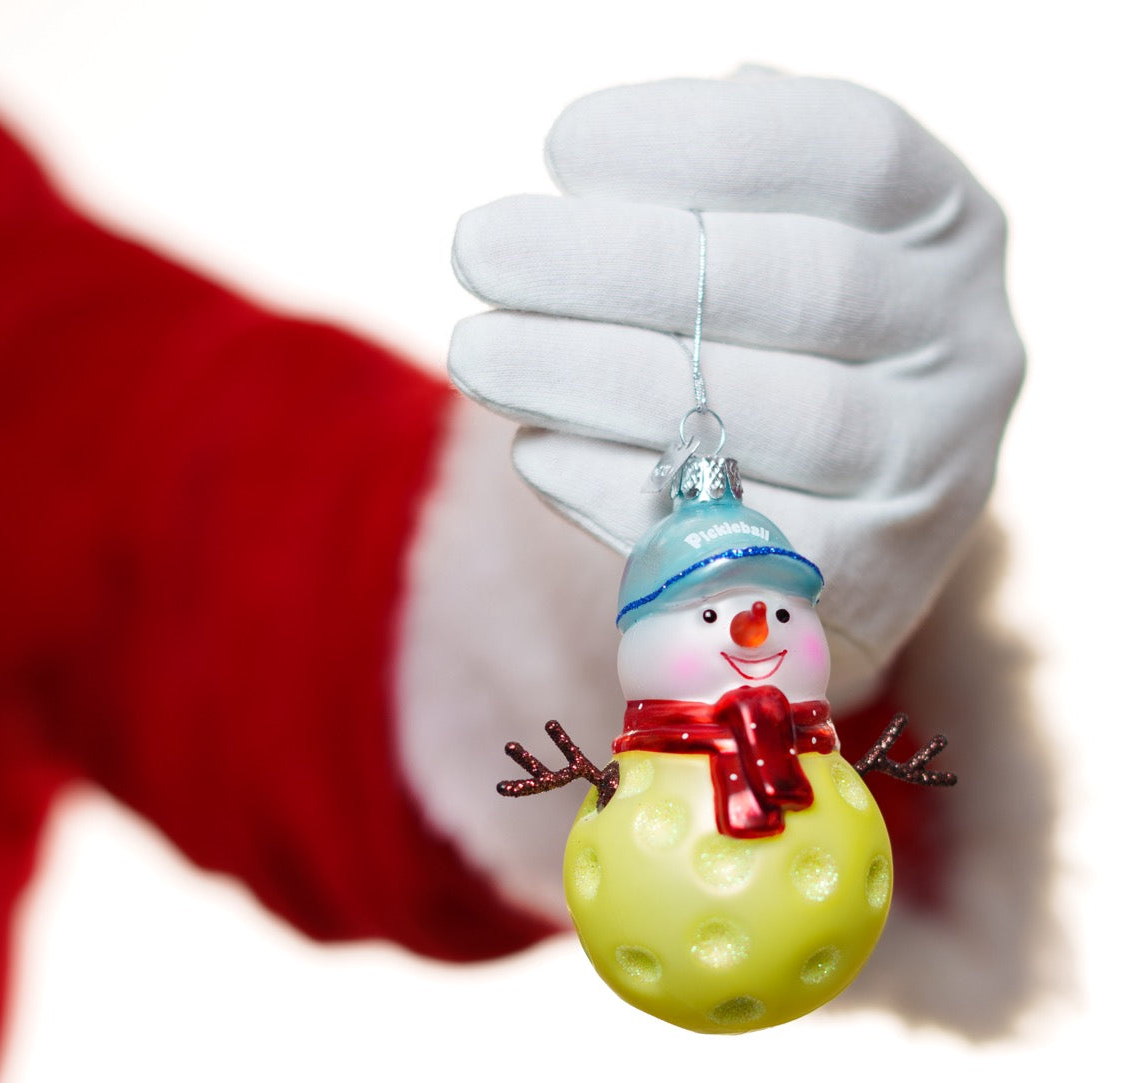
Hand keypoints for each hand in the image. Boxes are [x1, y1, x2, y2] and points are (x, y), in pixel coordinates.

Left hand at [448, 73, 1023, 706]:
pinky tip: (535, 448)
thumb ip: (719, 187)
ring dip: (594, 377)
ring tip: (476, 349)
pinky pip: (736, 538)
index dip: (698, 138)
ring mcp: (930, 474)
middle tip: (477, 248)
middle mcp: (965, 346)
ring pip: (763, 418)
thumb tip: (591, 159)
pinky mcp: (868, 585)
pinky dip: (618, 491)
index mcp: (948, 226)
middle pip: (796, 284)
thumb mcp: (779, 238)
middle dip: (612, 263)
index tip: (560, 147)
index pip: (848, 149)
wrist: (836, 521)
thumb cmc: (774, 350)